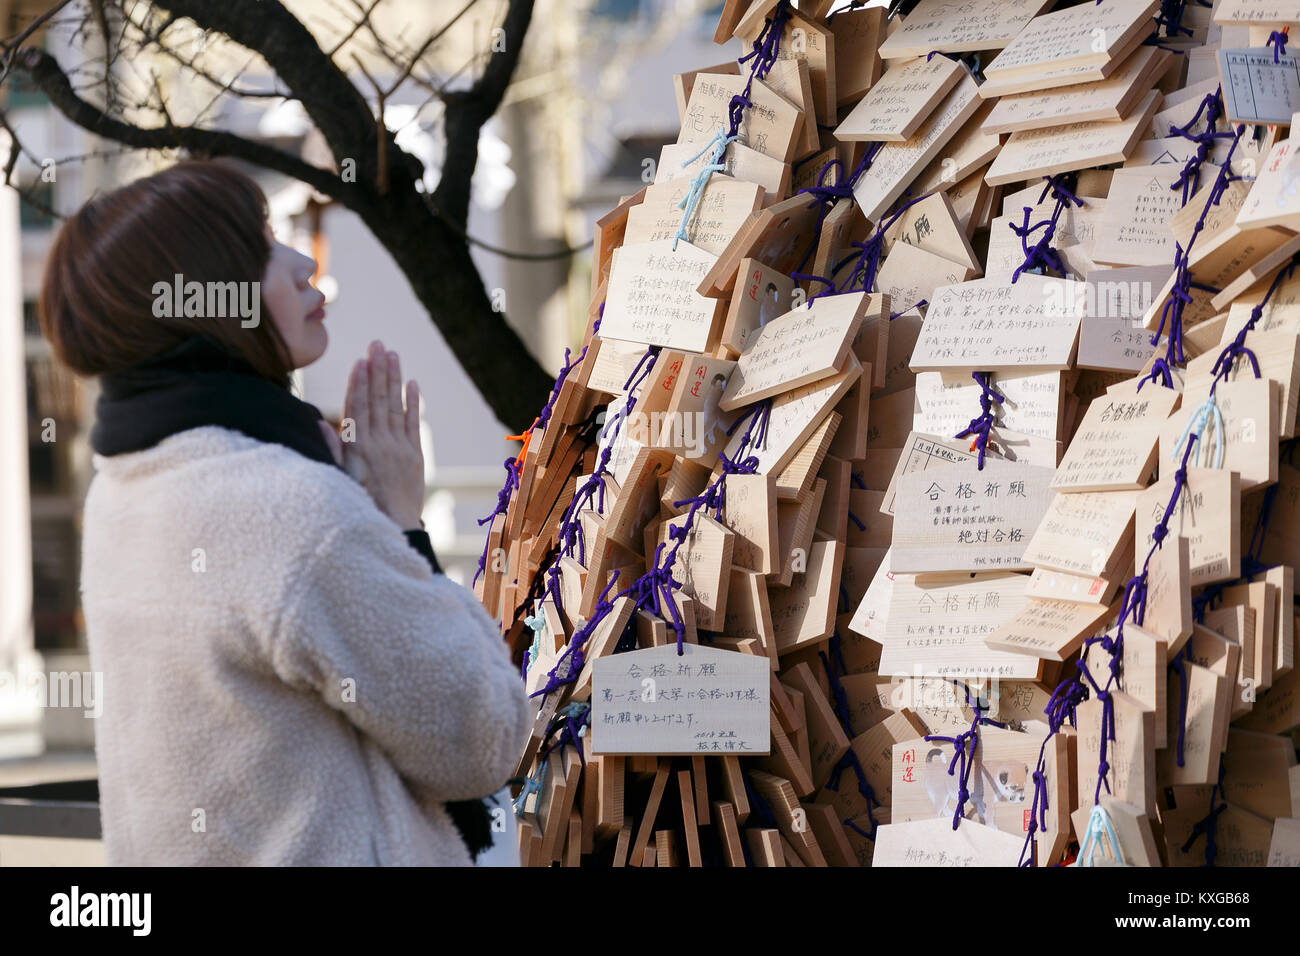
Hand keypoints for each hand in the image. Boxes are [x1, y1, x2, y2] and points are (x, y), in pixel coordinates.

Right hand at [329, 340, 424, 528]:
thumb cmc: (360, 504)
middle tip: (377, 344)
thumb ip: (331, 449)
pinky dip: (413, 402)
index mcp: (356, 448)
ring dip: (393, 379)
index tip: (360, 361)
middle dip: (377, 370)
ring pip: (395, 406)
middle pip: (377, 400)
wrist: (392, 526)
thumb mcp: (338, 478)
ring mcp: (398, 447)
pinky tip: (412, 383)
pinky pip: (414, 423)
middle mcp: (378, 443)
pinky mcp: (415, 454)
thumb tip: (319, 422)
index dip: (358, 383)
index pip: (356, 407)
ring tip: (392, 354)